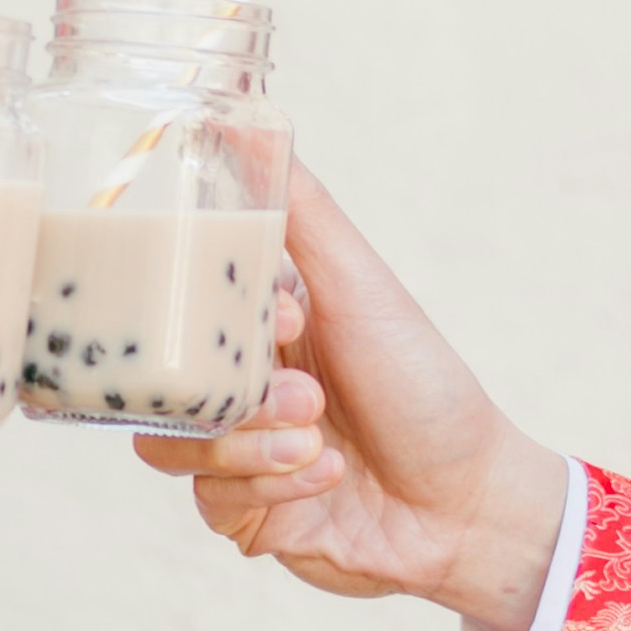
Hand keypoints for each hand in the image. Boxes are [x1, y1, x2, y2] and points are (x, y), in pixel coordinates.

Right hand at [135, 166, 570, 630]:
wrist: (469, 505)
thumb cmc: (425, 386)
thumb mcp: (360, 286)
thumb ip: (298, 210)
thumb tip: (242, 119)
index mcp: (258, 323)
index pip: (179, 304)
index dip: (213, 313)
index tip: (287, 319)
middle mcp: (239, 384)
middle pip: (161, 379)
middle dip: (234, 393)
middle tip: (307, 397)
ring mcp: (237, 449)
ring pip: (173, 445)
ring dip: (251, 443)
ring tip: (318, 439)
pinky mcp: (245, 512)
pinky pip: (211, 499)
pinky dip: (272, 486)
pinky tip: (327, 477)